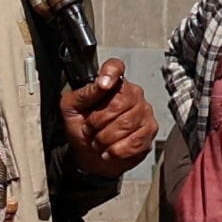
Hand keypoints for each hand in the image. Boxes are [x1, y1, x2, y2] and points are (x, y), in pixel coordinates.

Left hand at [57, 60, 154, 179]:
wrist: (89, 154)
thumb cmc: (81, 128)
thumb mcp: (72, 109)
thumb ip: (85, 93)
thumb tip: (102, 83)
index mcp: (111, 84)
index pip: (115, 67)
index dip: (110, 73)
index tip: (103, 85)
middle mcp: (132, 93)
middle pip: (120, 102)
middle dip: (99, 121)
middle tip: (89, 130)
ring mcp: (144, 111)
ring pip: (127, 124)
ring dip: (106, 138)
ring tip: (98, 141)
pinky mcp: (150, 131)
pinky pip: (136, 140)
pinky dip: (118, 150)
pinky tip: (110, 150)